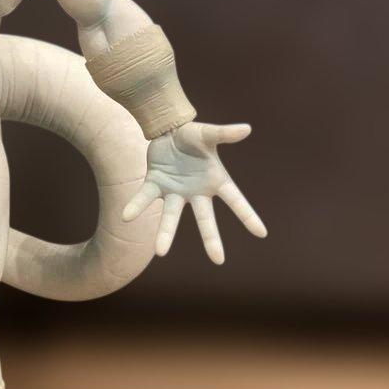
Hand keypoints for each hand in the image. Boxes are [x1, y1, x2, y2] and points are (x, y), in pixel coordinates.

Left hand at [122, 121, 265, 264]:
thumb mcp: (207, 133)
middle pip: (205, 218)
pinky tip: (126, 216)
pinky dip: (136, 206)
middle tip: (218, 260)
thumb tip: (247, 128)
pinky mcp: (155, 185)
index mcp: (215, 181)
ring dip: (166, 233)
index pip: (235, 201)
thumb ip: (224, 133)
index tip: (262, 234)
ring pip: (171, 216)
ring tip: (160, 252)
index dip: (248, 216)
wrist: (167, 130)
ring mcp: (175, 192)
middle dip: (211, 238)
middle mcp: (196, 192)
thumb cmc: (192, 135)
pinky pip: (145, 198)